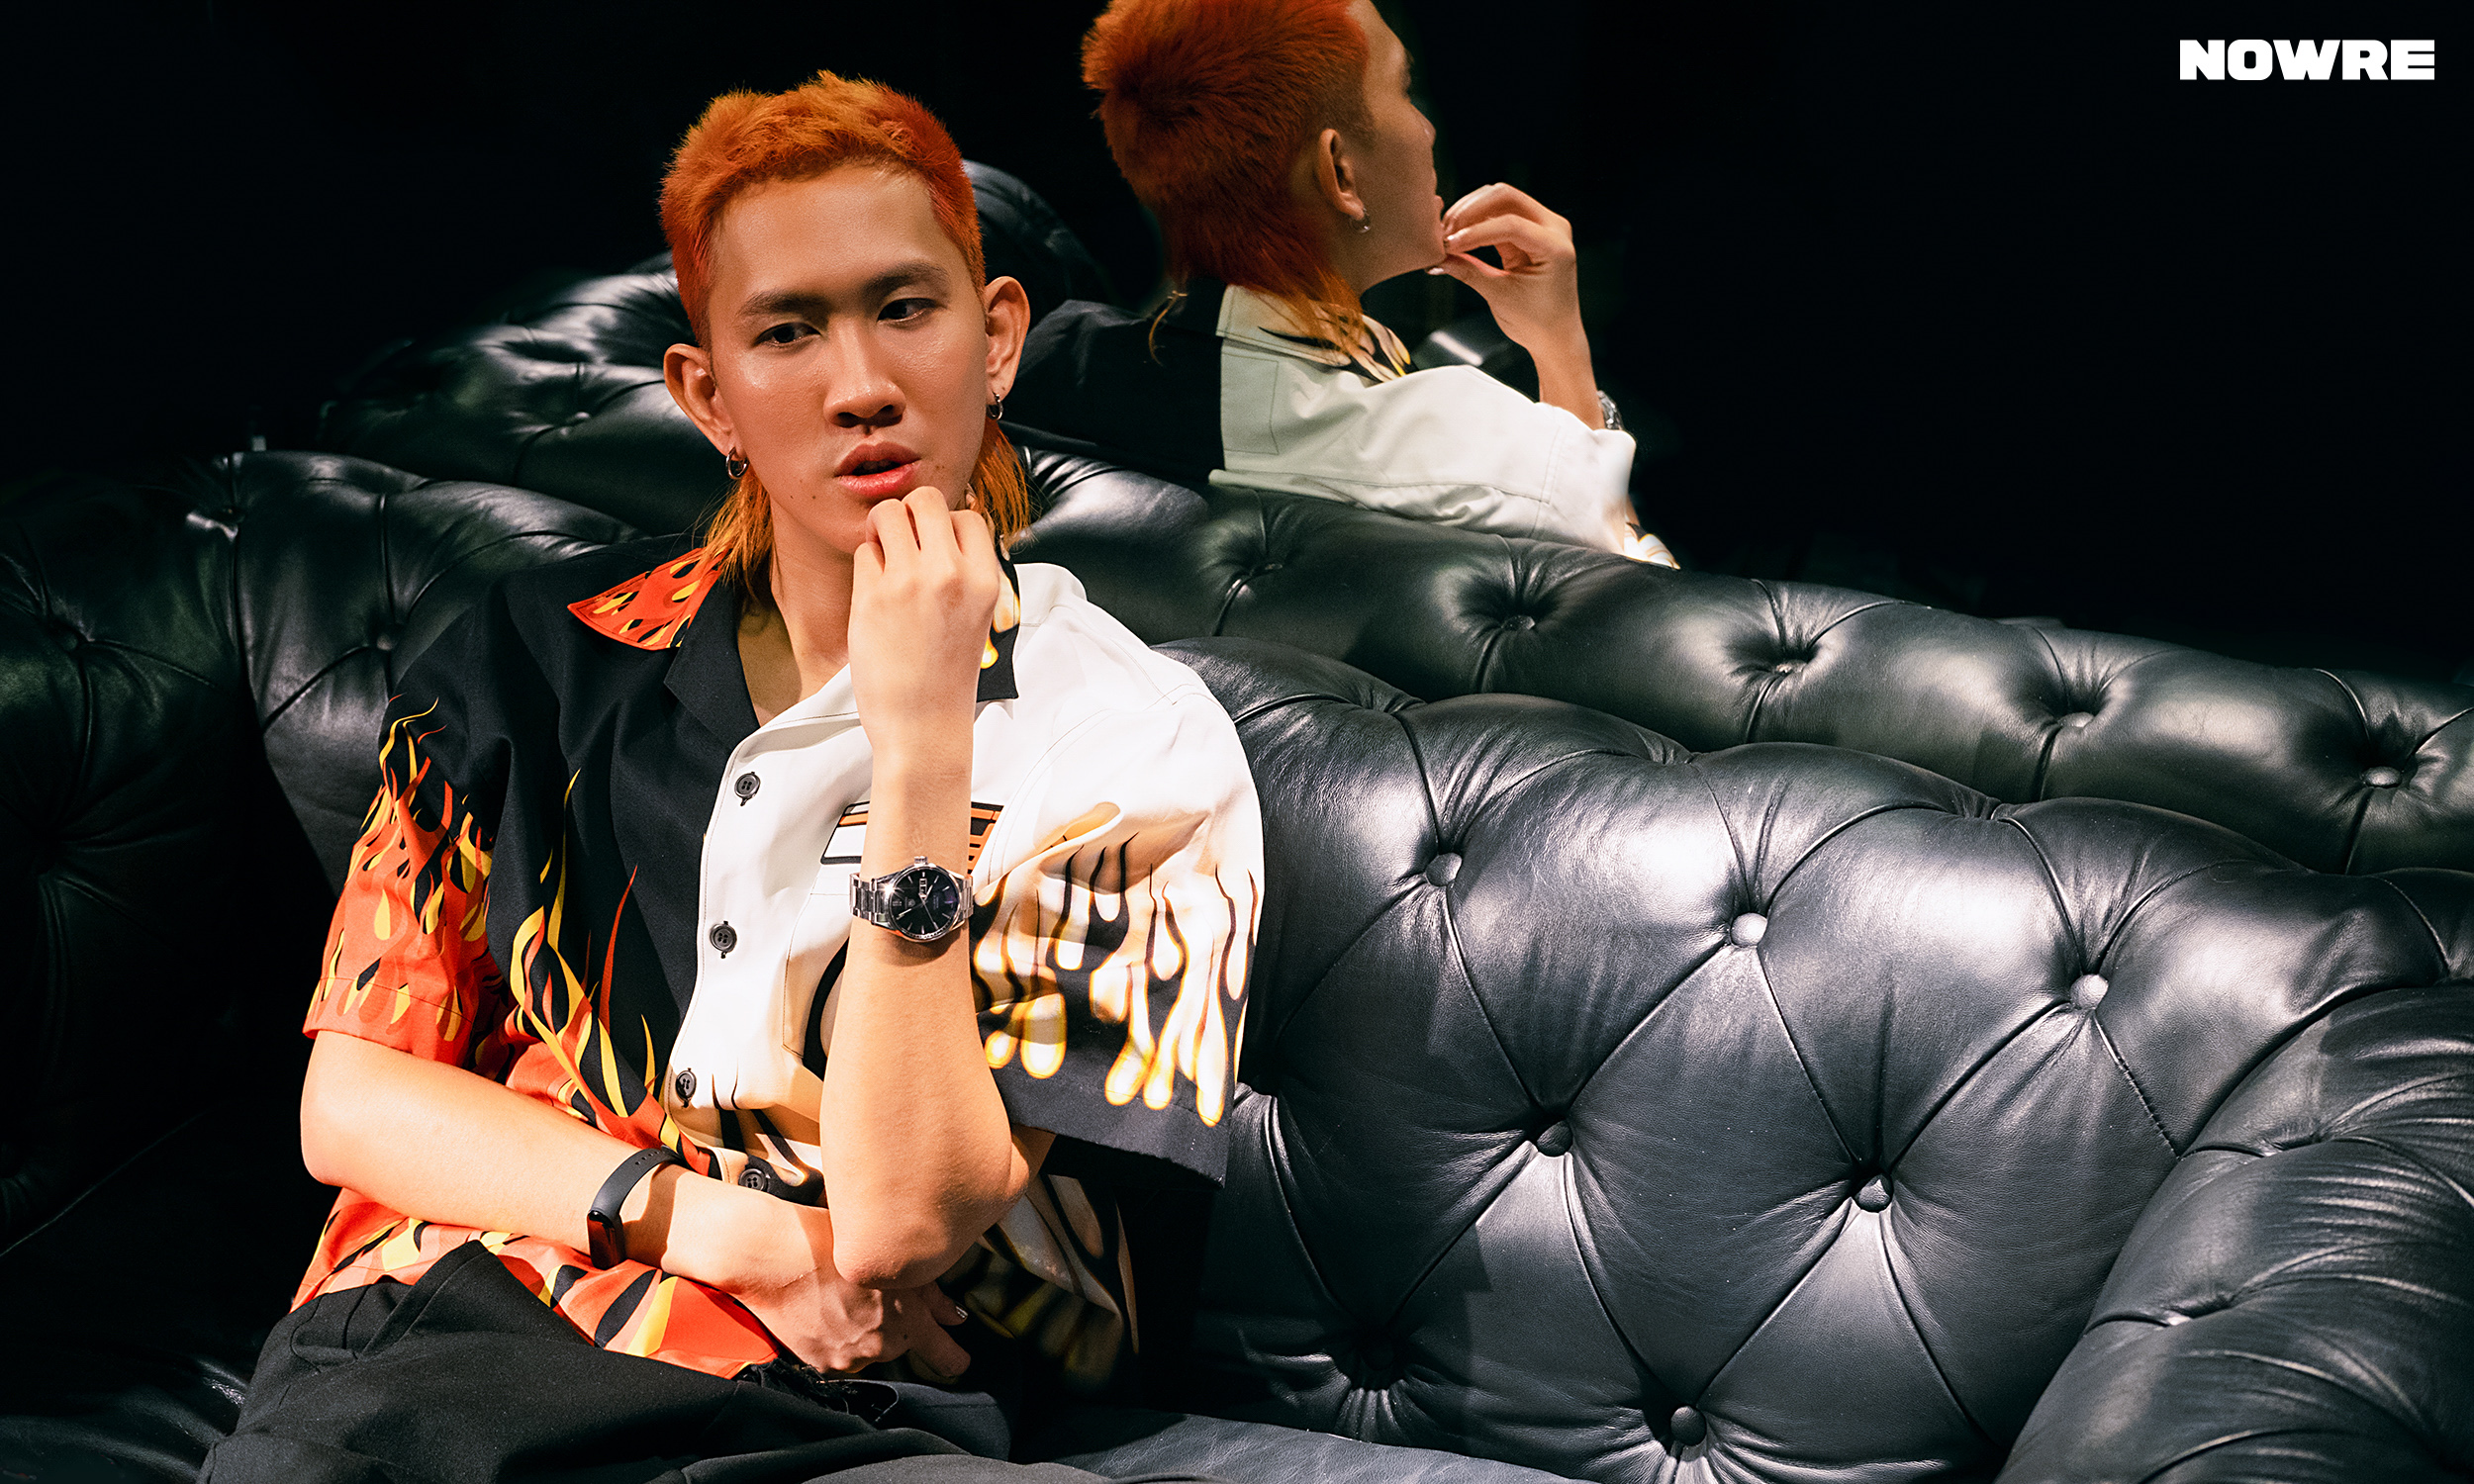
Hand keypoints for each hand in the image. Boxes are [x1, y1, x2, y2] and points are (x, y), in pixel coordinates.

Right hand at [721, 1204, 974, 1378]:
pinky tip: (824, 1306)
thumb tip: (955, 1315)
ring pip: (869, 1350)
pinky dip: (837, 1336)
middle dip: (897, 1324)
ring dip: (865, 1331)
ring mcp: (846, 1358)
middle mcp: (879, 1347)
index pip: (944, 1356)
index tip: (959, 1359)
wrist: (770, 1257)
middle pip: (901, 1345)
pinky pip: (839, 1354)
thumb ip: (930, 1294)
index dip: (955, 1358)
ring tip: (843, 1294)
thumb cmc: (826, 1244)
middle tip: (875, 1292)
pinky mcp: (818, 1362)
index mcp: (906, 1321)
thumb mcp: (889, 1258)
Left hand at [848, 487, 1001, 756]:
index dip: (947, 526)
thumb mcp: (977, 616)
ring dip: (881, 529)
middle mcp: (951, 574)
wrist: (924, 725)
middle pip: (926, 499)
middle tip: (903, 543)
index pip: (968, 516)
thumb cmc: (947, 676)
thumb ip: (964, 571)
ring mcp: (910, 581)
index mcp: (986, 580)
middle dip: (910, 513)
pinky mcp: (873, 595)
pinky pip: (864, 551)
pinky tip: (875, 595)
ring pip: (887, 514)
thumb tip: (939, 526)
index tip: (935, 549)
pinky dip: (866, 566)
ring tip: (884, 559)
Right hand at [1432, 183, 1586, 358]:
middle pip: (1506, 197)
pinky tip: (1459, 235)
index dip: (1475, 231)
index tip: (1448, 244)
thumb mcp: (1500, 297)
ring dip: (1471, 213)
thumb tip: (1439, 256)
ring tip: (1448, 234)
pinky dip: (1478, 222)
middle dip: (1471, 210)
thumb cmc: (1537, 322)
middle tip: (1445, 232)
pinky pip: (1500, 214)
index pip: (1510, 224)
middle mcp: (1554, 227)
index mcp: (1555, 247)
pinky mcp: (1530, 230)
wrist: (1555, 335)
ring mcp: (1544, 225)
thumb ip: (1469, 272)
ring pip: (1501, 200)